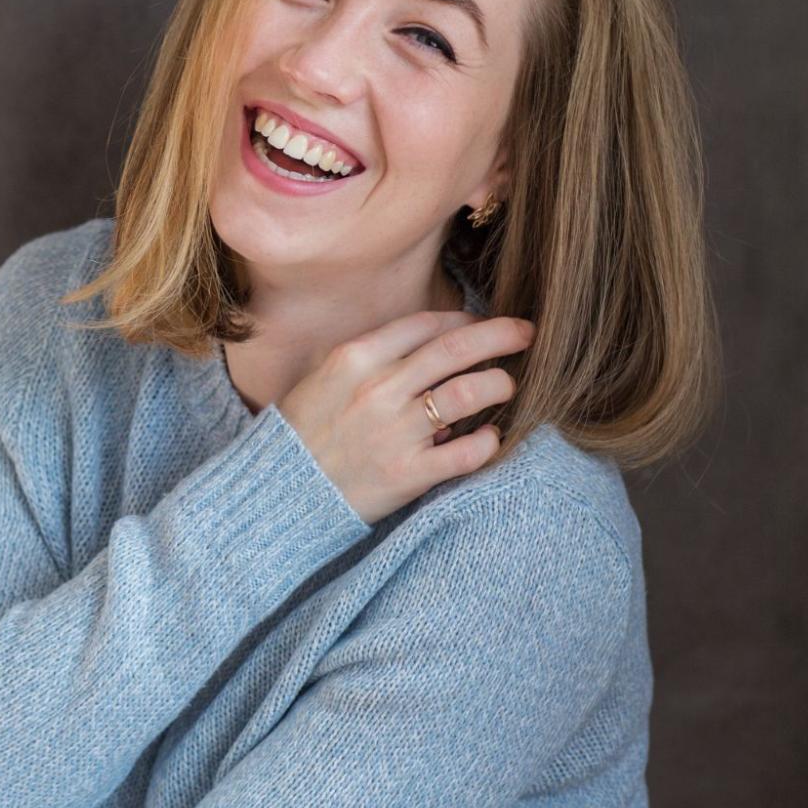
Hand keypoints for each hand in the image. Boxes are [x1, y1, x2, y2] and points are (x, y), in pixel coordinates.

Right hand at [276, 311, 536, 525]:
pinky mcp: (408, 474)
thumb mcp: (322, 375)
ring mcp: (395, 432)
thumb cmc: (303, 429)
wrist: (282, 489)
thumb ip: (369, 355)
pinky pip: (466, 452)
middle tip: (525, 333)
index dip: (462, 319)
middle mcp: (378, 389)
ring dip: (498, 384)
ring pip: (469, 393)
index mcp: (355, 358)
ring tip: (506, 385)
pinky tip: (490, 436)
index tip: (478, 323)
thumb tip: (424, 340)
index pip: (426, 324)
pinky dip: (487, 441)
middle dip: (501, 334)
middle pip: (457, 349)